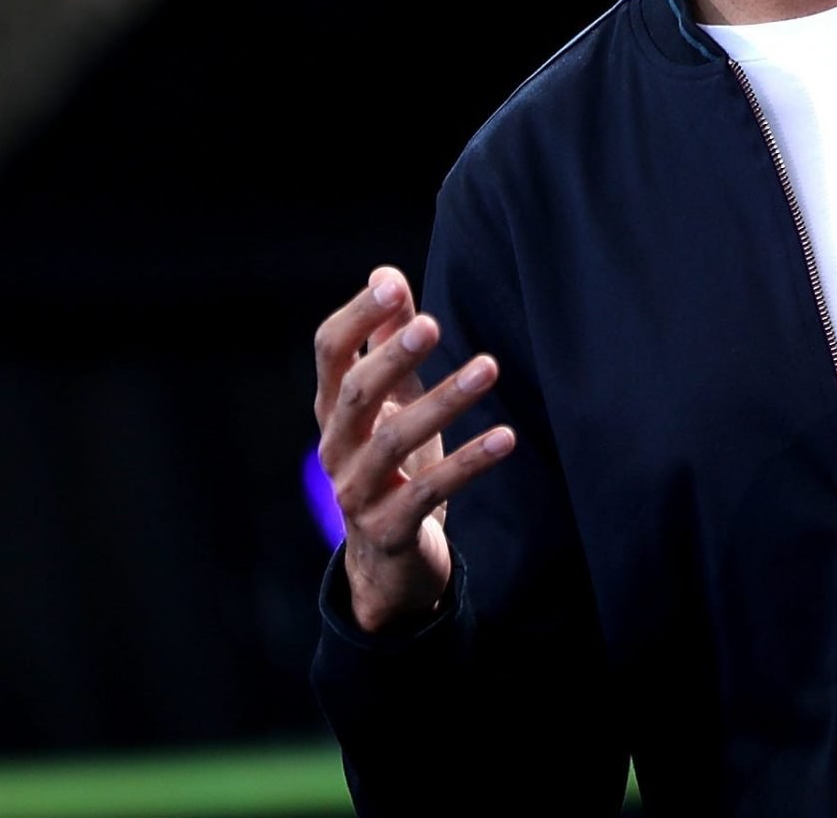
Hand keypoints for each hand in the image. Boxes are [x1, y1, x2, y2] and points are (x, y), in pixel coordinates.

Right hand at [313, 266, 516, 632]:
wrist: (385, 561)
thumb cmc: (391, 463)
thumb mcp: (390, 400)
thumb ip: (386, 340)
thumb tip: (386, 275)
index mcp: (334, 407)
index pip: (330, 352)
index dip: (357, 317)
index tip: (392, 285)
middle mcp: (336, 447)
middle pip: (355, 395)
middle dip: (392, 358)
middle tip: (432, 324)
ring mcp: (357, 491)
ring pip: (393, 442)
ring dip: (443, 402)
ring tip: (488, 367)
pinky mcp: (389, 529)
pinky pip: (429, 493)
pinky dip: (469, 463)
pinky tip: (506, 437)